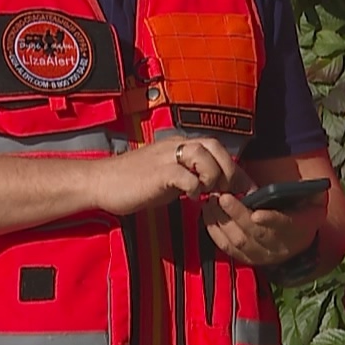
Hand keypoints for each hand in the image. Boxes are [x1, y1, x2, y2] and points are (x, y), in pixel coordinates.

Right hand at [89, 138, 241, 215]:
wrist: (101, 182)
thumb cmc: (134, 183)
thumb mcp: (168, 176)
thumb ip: (190, 176)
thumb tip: (213, 186)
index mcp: (179, 146)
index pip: (216, 148)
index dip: (234, 168)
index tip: (244, 188)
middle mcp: (175, 146)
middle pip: (214, 146)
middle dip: (229, 170)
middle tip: (231, 192)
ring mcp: (166, 158)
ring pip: (203, 155)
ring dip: (212, 175)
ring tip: (209, 193)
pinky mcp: (157, 173)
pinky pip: (185, 176)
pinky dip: (194, 188)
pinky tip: (191, 198)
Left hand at [202, 182, 326, 266]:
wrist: (299, 244)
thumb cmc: (303, 215)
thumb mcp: (315, 204)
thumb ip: (314, 194)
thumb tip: (316, 186)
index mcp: (295, 230)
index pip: (282, 225)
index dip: (270, 220)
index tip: (257, 213)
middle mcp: (276, 247)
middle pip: (254, 234)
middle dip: (237, 215)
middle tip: (222, 197)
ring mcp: (259, 255)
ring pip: (237, 241)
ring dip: (222, 221)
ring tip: (211, 202)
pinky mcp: (245, 259)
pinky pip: (226, 248)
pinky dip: (214, 231)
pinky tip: (207, 214)